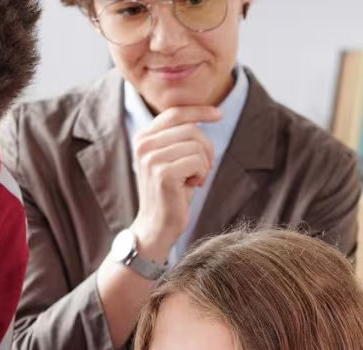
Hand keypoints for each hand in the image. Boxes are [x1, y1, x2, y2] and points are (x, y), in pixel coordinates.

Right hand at [129, 106, 220, 262]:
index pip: (175, 113)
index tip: (218, 114)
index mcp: (143, 137)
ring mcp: (151, 157)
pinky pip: (198, 161)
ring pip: (196, 145)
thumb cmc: (171, 193)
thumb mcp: (173, 159)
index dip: (199, 111)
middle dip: (207, 149)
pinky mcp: (163, 172)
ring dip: (204, 164)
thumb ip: (180, 137)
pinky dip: (202, 174)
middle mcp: (143, 144)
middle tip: (204, 169)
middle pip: (191, 129)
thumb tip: (203, 115)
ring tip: (194, 180)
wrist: (156, 225)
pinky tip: (192, 186)